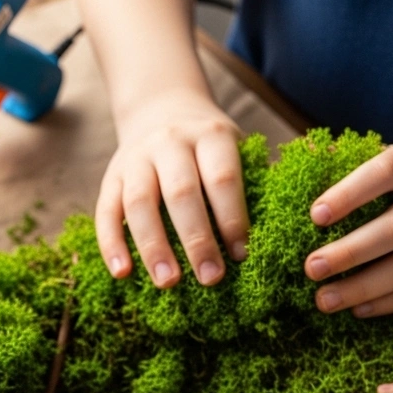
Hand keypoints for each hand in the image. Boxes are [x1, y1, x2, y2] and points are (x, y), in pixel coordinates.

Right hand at [96, 87, 247, 288]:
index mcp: (210, 136)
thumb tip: (286, 226)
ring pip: (140, 203)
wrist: (161, 108)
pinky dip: (112, 244)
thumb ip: (255, 178)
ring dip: (153, 247)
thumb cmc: (209, 146)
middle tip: (210, 278)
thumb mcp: (236, 146)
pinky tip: (122, 274)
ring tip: (168, 284)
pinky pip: (107, 212)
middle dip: (196, 239)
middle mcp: (170, 142)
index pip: (222, 178)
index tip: (242, 255)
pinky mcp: (111, 177)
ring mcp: (136, 159)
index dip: (232, 217)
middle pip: (181, 192)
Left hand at [304, 138, 392, 316]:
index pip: (386, 171)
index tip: (315, 216)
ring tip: (324, 300)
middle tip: (311, 269)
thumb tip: (308, 154)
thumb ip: (354, 158)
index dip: (350, 194)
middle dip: (349, 252)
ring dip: (363, 287)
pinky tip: (357, 309)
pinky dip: (388, 302)